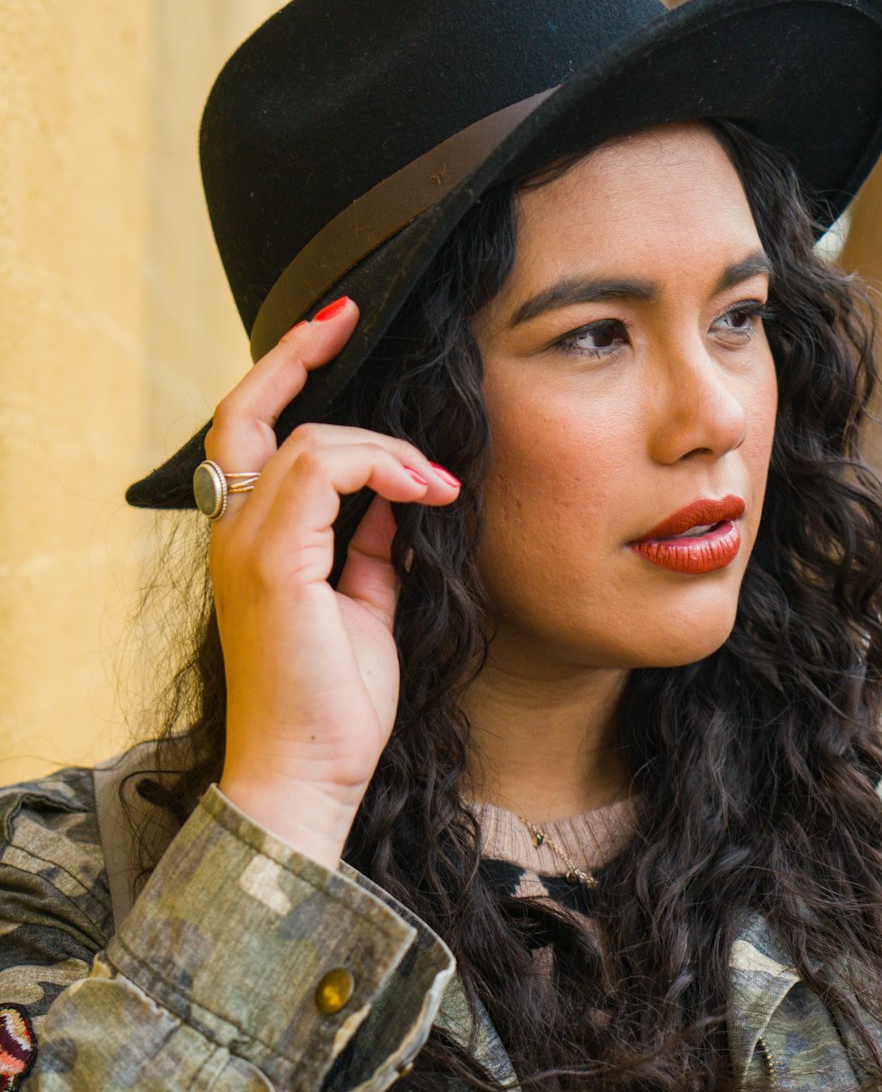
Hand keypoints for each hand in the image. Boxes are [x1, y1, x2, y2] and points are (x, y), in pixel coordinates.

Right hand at [204, 298, 460, 869]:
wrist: (309, 777)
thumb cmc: (336, 705)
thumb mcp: (366, 607)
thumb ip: (372, 547)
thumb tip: (402, 500)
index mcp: (253, 542)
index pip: (254, 435)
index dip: (289, 376)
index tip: (337, 331)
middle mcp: (235, 534)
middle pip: (246, 413)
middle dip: (296, 353)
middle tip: (347, 314)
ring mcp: (247, 546)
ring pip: (310, 439)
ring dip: (386, 447)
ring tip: (437, 484)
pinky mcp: (273, 564)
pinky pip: (324, 471)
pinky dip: (383, 467)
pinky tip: (427, 493)